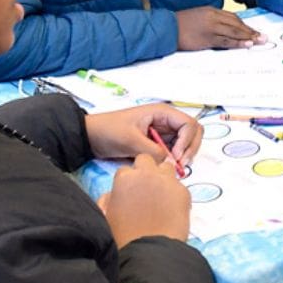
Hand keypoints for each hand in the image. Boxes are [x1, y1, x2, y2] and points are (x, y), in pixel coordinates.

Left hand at [85, 103, 204, 163]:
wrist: (90, 137)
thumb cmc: (109, 131)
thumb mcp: (130, 140)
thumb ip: (152, 151)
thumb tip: (170, 163)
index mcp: (162, 113)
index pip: (189, 124)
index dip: (187, 141)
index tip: (175, 157)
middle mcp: (166, 121)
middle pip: (193, 133)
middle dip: (190, 149)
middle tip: (180, 166)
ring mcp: (163, 133)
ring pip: (185, 143)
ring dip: (184, 155)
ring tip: (174, 169)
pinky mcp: (157, 144)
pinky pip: (174, 152)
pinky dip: (175, 160)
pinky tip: (167, 169)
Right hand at [97, 154, 190, 247]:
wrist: (150, 251)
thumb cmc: (122, 236)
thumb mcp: (106, 215)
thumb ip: (108, 198)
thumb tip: (114, 193)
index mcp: (125, 178)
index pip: (125, 170)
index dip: (127, 182)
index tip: (130, 193)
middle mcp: (147, 173)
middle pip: (146, 160)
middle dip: (145, 171)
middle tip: (145, 189)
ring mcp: (167, 181)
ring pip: (166, 168)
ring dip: (162, 177)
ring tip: (161, 195)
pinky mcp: (184, 191)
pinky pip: (179, 185)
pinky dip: (175, 193)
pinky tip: (172, 208)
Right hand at [175, 6, 262, 49]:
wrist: (167, 28)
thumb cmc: (181, 24)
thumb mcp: (198, 16)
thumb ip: (212, 20)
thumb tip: (225, 28)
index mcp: (211, 10)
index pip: (233, 18)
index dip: (245, 25)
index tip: (253, 31)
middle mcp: (213, 17)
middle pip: (236, 24)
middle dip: (251, 31)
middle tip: (263, 37)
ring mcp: (210, 28)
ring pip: (234, 32)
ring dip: (248, 37)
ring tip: (259, 41)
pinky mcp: (207, 39)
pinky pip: (225, 41)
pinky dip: (237, 43)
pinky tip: (246, 45)